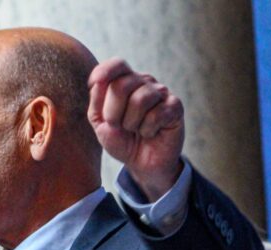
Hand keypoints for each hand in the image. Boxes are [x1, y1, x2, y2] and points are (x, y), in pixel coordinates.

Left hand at [88, 58, 184, 200]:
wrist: (143, 164)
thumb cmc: (122, 140)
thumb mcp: (101, 123)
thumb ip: (97, 101)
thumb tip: (98, 81)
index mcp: (125, 81)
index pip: (117, 65)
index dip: (105, 71)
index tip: (95, 82)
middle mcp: (144, 82)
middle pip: (122, 85)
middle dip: (113, 112)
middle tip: (118, 126)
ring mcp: (161, 93)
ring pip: (140, 100)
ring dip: (131, 123)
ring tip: (135, 130)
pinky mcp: (175, 107)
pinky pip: (156, 114)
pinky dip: (148, 129)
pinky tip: (151, 133)